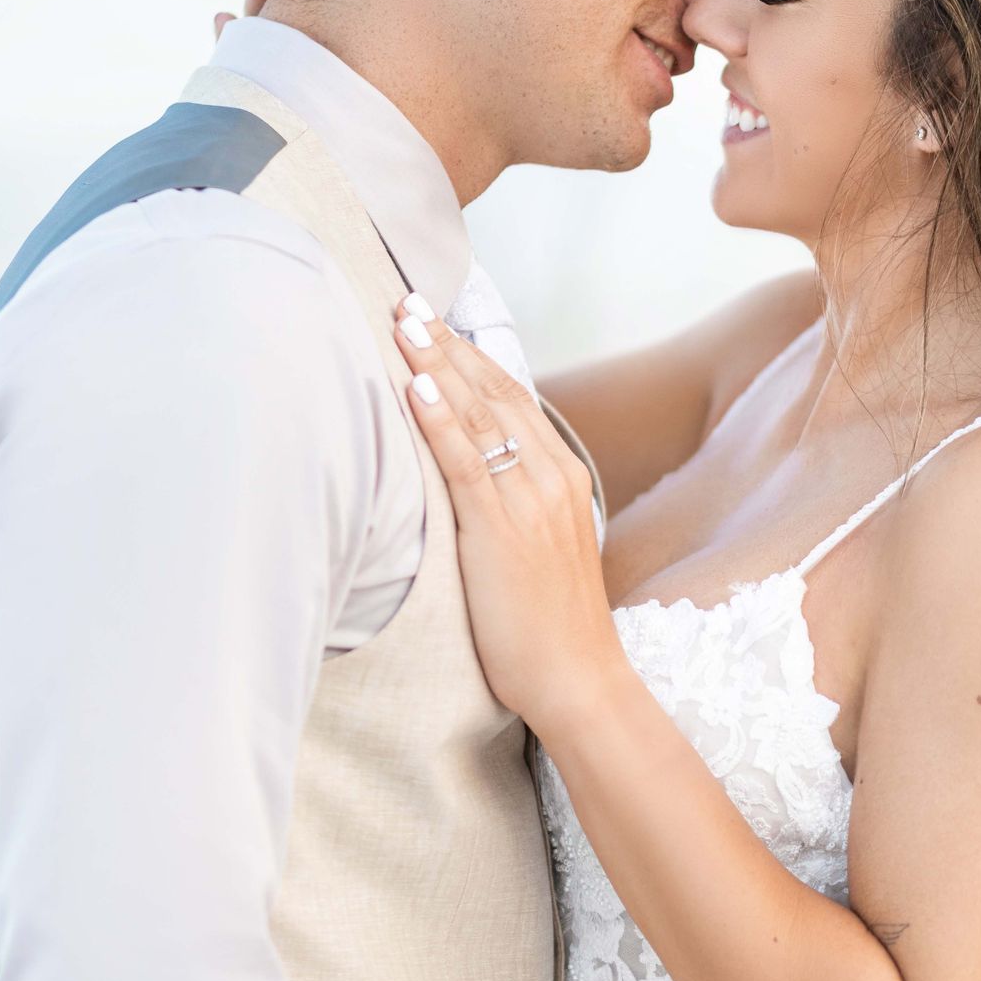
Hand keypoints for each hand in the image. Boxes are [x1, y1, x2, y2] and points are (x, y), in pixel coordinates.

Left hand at [393, 306, 623, 737]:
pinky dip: (441, 421)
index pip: (514, 398)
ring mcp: (529, 503)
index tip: (435, 320)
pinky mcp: (502, 532)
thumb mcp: (541, 550)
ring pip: (479, 417)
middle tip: (407, 300)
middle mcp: (551, 478)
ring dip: (436, 366)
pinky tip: (416, 387)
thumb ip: (516, 505)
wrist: (578, 680)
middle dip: (447, 344)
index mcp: (564, 477)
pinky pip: (467, 464)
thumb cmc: (551, 627)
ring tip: (402, 324)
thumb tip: (477, 479)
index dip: (471, 355)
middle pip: (494, 393)